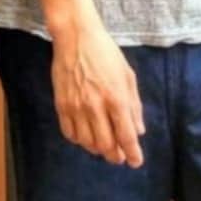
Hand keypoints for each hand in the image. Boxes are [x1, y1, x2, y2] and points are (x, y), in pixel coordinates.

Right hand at [50, 18, 145, 167]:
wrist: (76, 38)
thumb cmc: (106, 54)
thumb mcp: (127, 76)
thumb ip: (134, 105)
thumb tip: (138, 131)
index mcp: (116, 98)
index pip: (126, 136)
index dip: (132, 153)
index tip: (135, 162)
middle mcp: (96, 106)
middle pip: (106, 145)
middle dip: (115, 155)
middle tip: (120, 156)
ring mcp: (76, 107)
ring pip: (87, 143)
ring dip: (98, 150)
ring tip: (104, 147)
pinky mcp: (61, 105)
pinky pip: (70, 134)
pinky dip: (79, 141)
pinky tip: (86, 137)